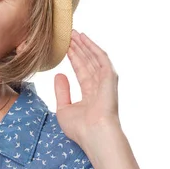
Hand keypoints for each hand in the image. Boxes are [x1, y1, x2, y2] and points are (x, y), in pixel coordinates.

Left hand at [54, 29, 120, 146]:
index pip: (81, 71)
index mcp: (91, 95)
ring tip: (74, 33)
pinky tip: (85, 39)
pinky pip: (102, 60)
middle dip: (79, 48)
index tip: (65, 47)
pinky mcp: (110, 79)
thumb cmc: (80, 129)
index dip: (74, 58)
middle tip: (68, 34)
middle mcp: (100, 87)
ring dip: (85, 45)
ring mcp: (106, 83)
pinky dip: (94, 48)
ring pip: (94, 59)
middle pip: (88, 62)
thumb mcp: (63, 108)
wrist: (94, 135)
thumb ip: (61, 91)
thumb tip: (59, 74)